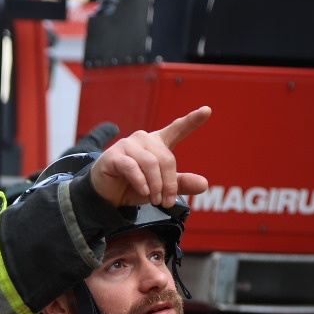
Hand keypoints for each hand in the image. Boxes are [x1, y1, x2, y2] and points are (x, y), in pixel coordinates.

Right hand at [90, 106, 211, 207]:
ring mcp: (128, 145)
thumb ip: (180, 184)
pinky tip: (143, 192)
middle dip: (169, 183)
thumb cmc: (133, 187)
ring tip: (154, 199)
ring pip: (151, 163)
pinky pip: (132, 167)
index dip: (192, 120)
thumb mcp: (160, 188)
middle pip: (166, 158)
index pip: (177, 129)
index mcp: (157, 143)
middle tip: (166, 202)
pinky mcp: (114, 155)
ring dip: (155, 186)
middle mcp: (144, 140)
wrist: (105, 196)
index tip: (207, 111)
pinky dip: (140, 182)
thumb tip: (204, 184)